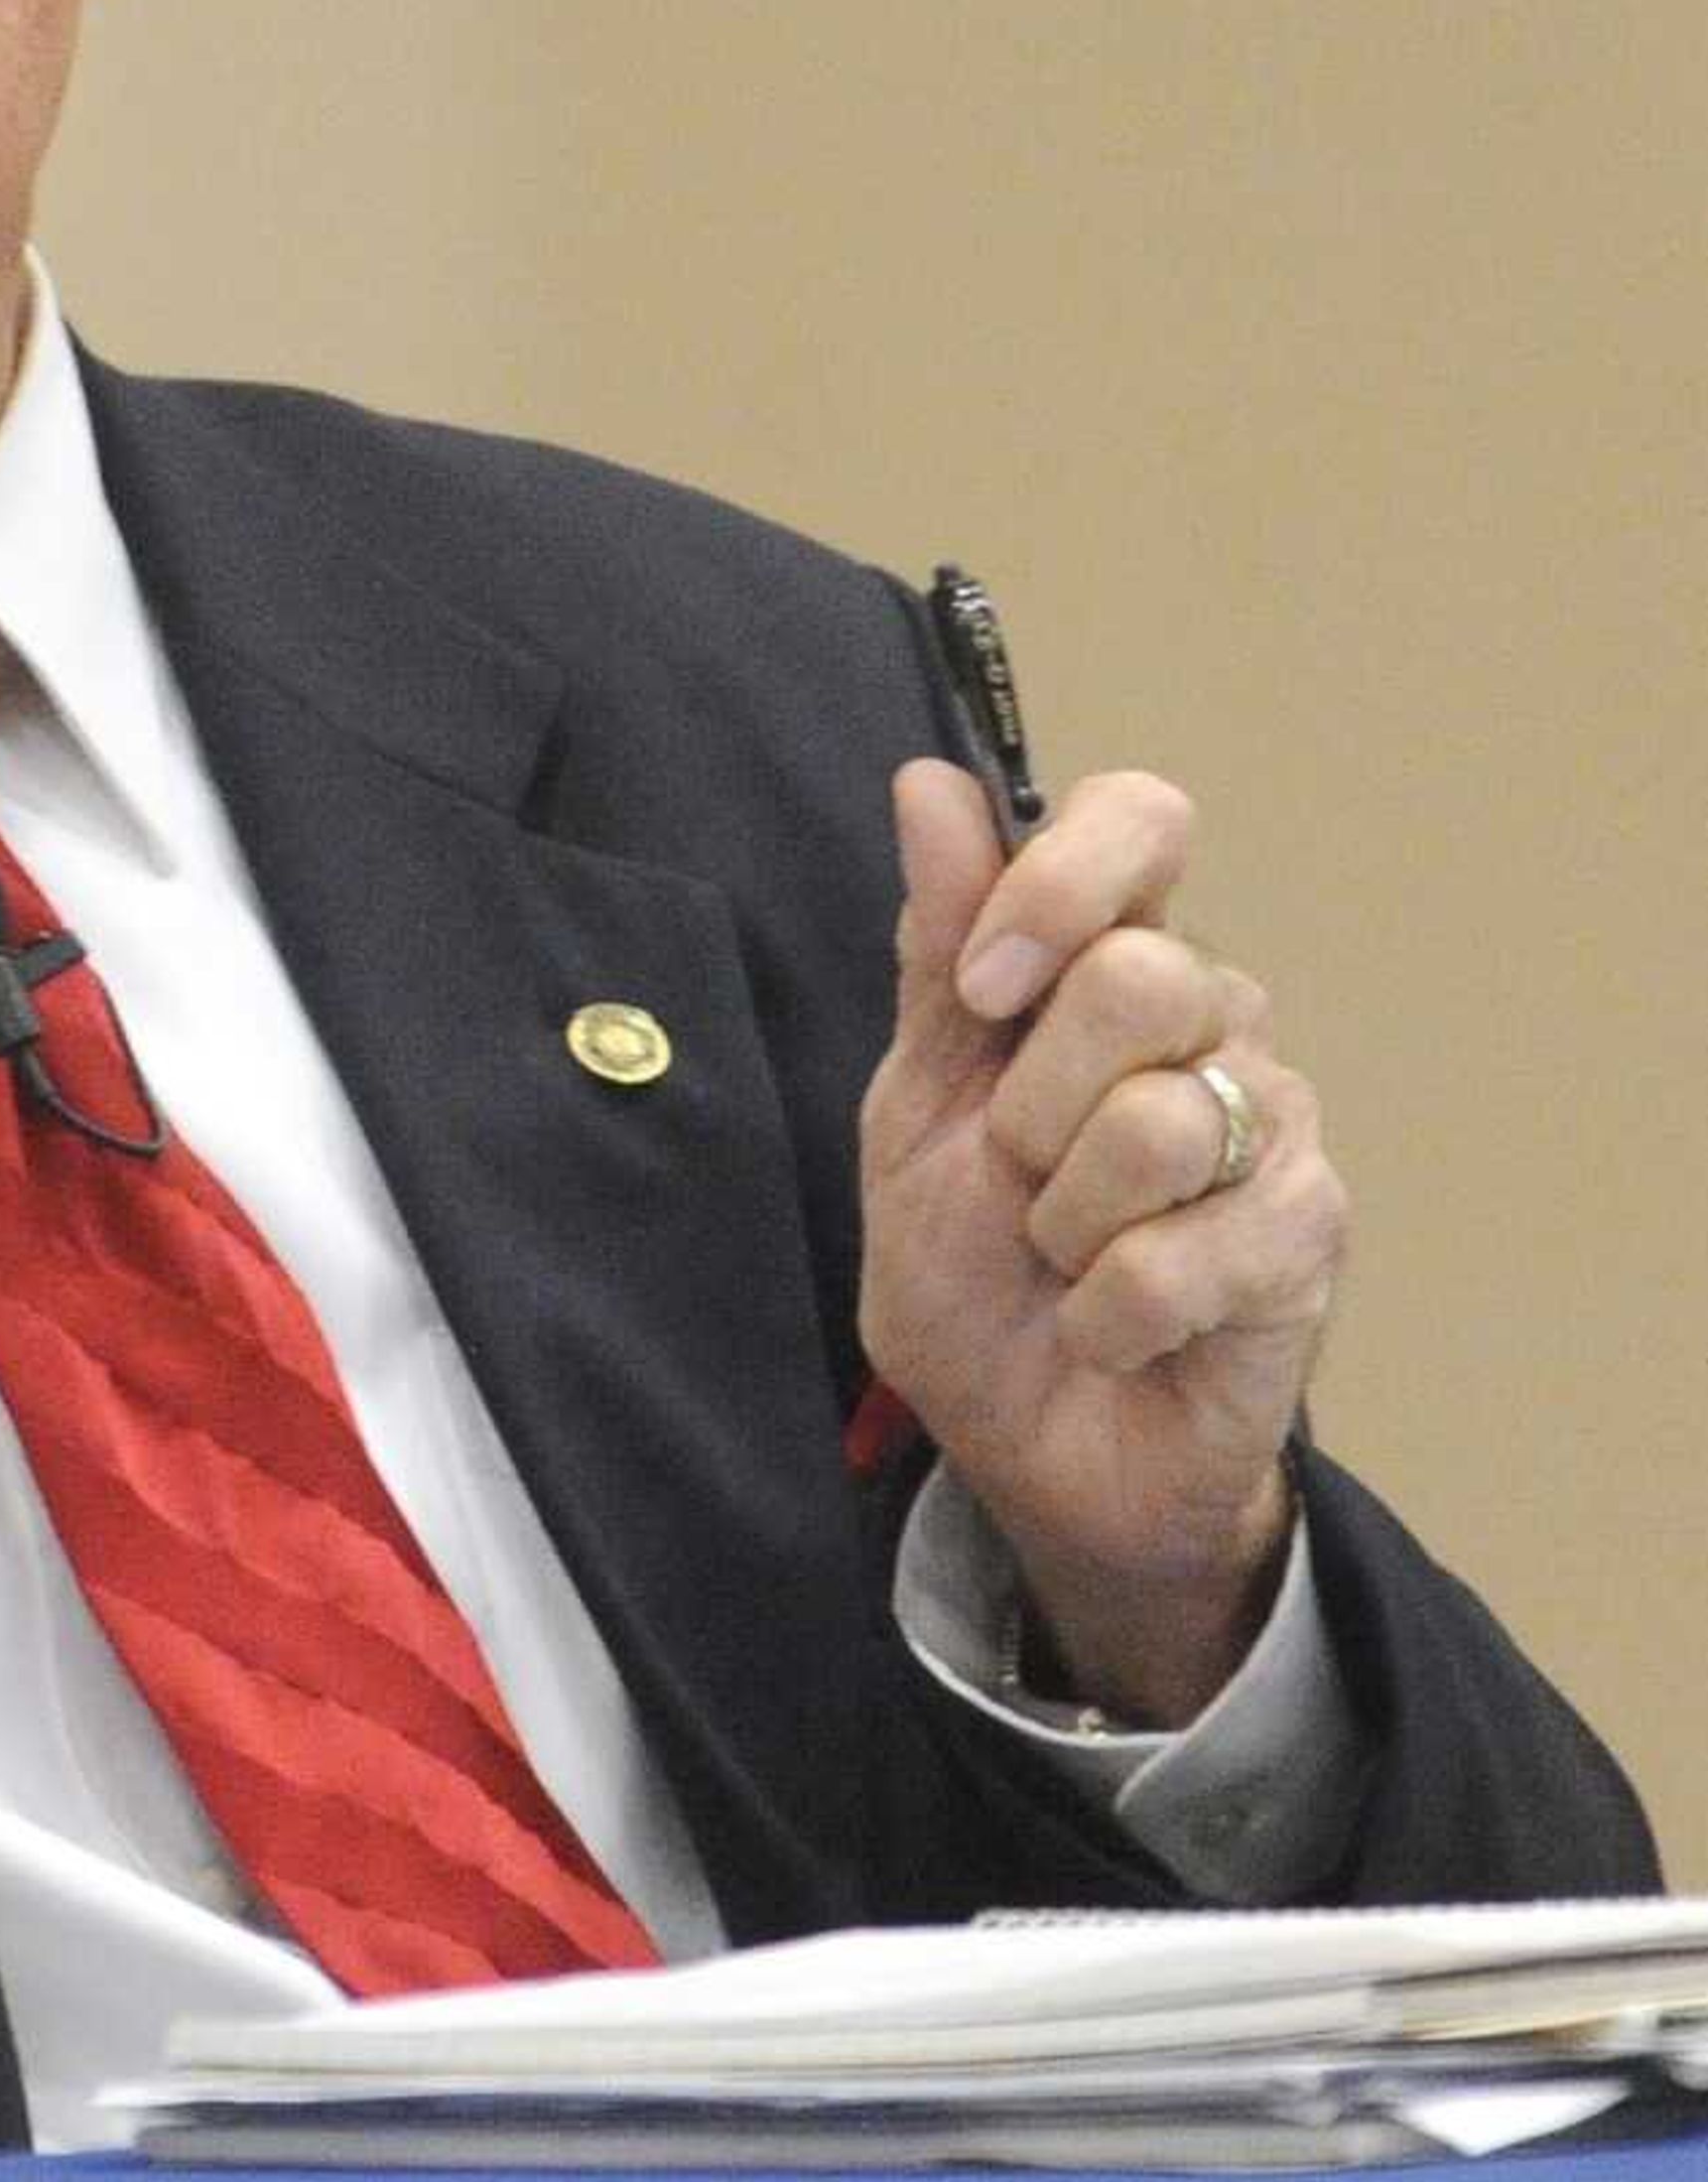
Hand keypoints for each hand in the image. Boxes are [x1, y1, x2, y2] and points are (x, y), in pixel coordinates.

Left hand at [856, 762, 1346, 1722]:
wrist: (1024, 1443)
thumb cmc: (972, 1267)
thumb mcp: (918, 1101)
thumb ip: (939, 949)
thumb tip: (933, 785)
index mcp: (1107, 961)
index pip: (1140, 818)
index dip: (1059, 882)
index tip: (984, 985)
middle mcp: (1213, 1019)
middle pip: (1142, 977)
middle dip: (1032, 1104)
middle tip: (1017, 1177)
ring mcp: (1275, 1125)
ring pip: (1159, 1122)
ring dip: (1063, 1219)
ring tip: (1063, 1259)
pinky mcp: (1309, 1240)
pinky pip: (1180, 1256)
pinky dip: (1105, 1309)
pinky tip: (1108, 1328)